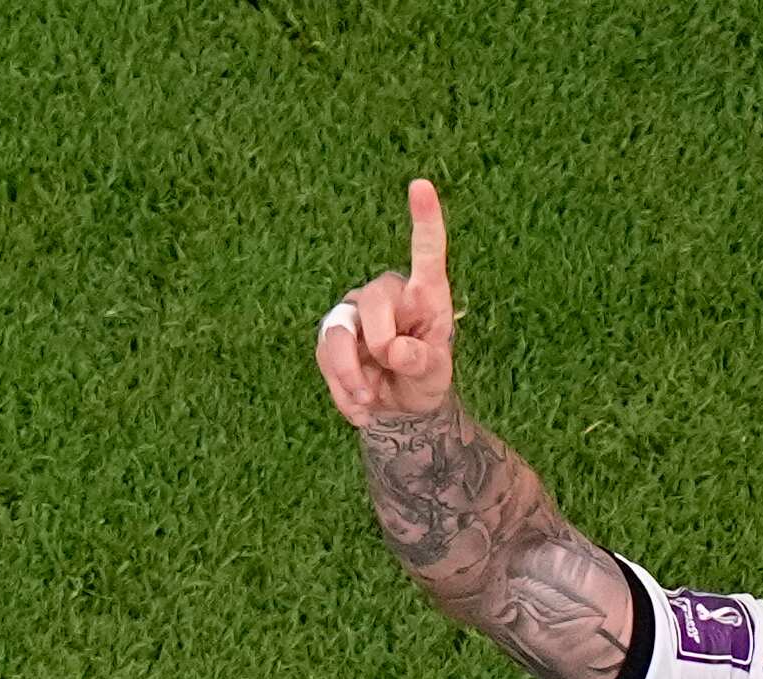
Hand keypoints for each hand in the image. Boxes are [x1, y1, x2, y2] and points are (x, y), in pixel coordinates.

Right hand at [317, 178, 457, 427]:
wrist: (397, 408)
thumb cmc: (424, 379)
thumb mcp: (435, 376)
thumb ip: (422, 361)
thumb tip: (392, 350)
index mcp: (425, 294)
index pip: (426, 253)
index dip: (425, 220)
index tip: (421, 185)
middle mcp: (386, 294)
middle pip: (374, 299)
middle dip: (381, 340)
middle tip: (394, 365)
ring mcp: (354, 312)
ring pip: (339, 332)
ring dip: (352, 373)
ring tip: (371, 399)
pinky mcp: (332, 335)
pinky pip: (326, 359)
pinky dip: (343, 390)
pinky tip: (362, 406)